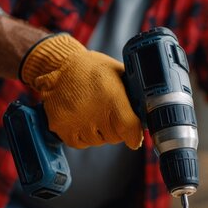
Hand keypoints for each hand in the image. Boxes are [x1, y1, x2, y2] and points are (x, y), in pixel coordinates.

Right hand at [20, 34, 142, 148]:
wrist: (59, 65)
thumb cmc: (92, 68)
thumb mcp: (119, 73)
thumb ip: (134, 94)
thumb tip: (148, 113)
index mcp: (111, 96)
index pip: (129, 129)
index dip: (134, 136)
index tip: (135, 137)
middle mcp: (93, 111)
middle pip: (114, 137)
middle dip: (117, 129)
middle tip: (110, 114)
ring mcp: (75, 121)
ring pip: (98, 141)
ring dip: (99, 132)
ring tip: (93, 112)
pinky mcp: (61, 127)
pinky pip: (81, 143)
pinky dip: (84, 136)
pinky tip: (82, 119)